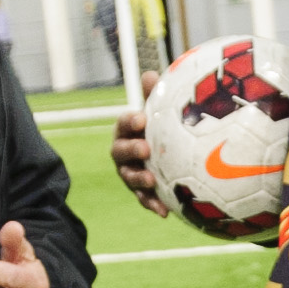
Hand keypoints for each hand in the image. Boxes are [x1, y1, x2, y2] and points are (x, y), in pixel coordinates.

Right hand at [110, 101, 173, 222]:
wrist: (168, 154)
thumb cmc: (163, 127)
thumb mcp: (161, 111)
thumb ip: (155, 96)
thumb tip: (150, 75)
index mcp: (128, 131)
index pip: (124, 123)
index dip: (130, 121)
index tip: (142, 119)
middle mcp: (124, 152)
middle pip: (120, 151)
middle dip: (131, 149)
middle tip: (146, 148)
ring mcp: (130, 173)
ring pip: (129, 177)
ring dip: (139, 179)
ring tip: (152, 180)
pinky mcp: (141, 192)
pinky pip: (144, 199)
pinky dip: (153, 205)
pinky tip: (165, 213)